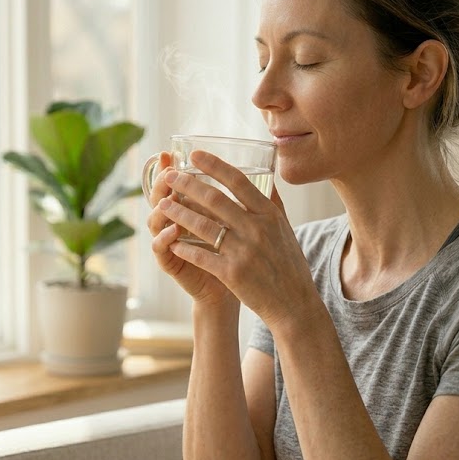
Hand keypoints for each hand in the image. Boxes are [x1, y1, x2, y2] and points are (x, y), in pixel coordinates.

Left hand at [157, 150, 317, 328]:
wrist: (294, 304)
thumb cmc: (289, 265)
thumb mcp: (286, 229)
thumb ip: (274, 203)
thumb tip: (268, 176)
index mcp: (269, 214)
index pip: (238, 181)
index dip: (214, 165)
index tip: (194, 155)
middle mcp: (257, 229)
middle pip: (214, 199)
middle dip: (186, 184)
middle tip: (168, 176)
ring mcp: (244, 251)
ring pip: (203, 225)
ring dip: (179, 213)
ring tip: (163, 206)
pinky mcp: (233, 273)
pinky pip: (201, 255)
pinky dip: (185, 247)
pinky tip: (172, 242)